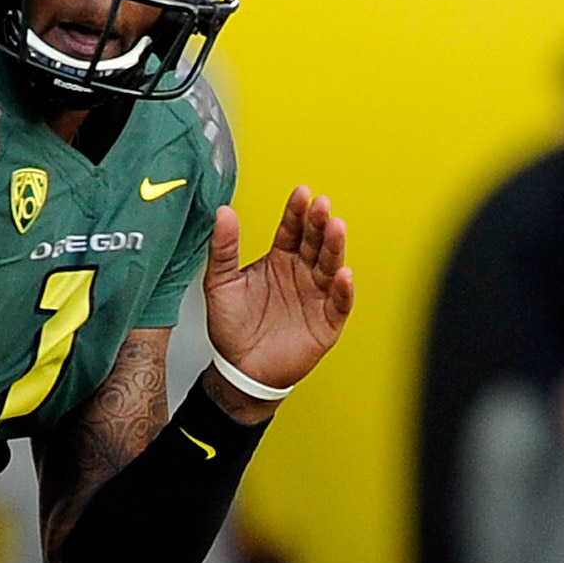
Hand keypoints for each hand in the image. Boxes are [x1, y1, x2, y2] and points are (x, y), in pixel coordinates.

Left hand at [199, 187, 352, 416]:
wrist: (239, 369)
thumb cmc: (232, 327)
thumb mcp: (220, 283)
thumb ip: (223, 248)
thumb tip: (222, 212)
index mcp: (279, 259)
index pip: (292, 229)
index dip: (297, 212)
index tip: (300, 194)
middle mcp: (301, 273)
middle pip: (315, 242)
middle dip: (319, 223)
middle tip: (320, 206)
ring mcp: (316, 296)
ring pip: (330, 266)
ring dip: (335, 247)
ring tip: (336, 228)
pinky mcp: (326, 322)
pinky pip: (339, 304)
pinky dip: (342, 290)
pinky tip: (343, 275)